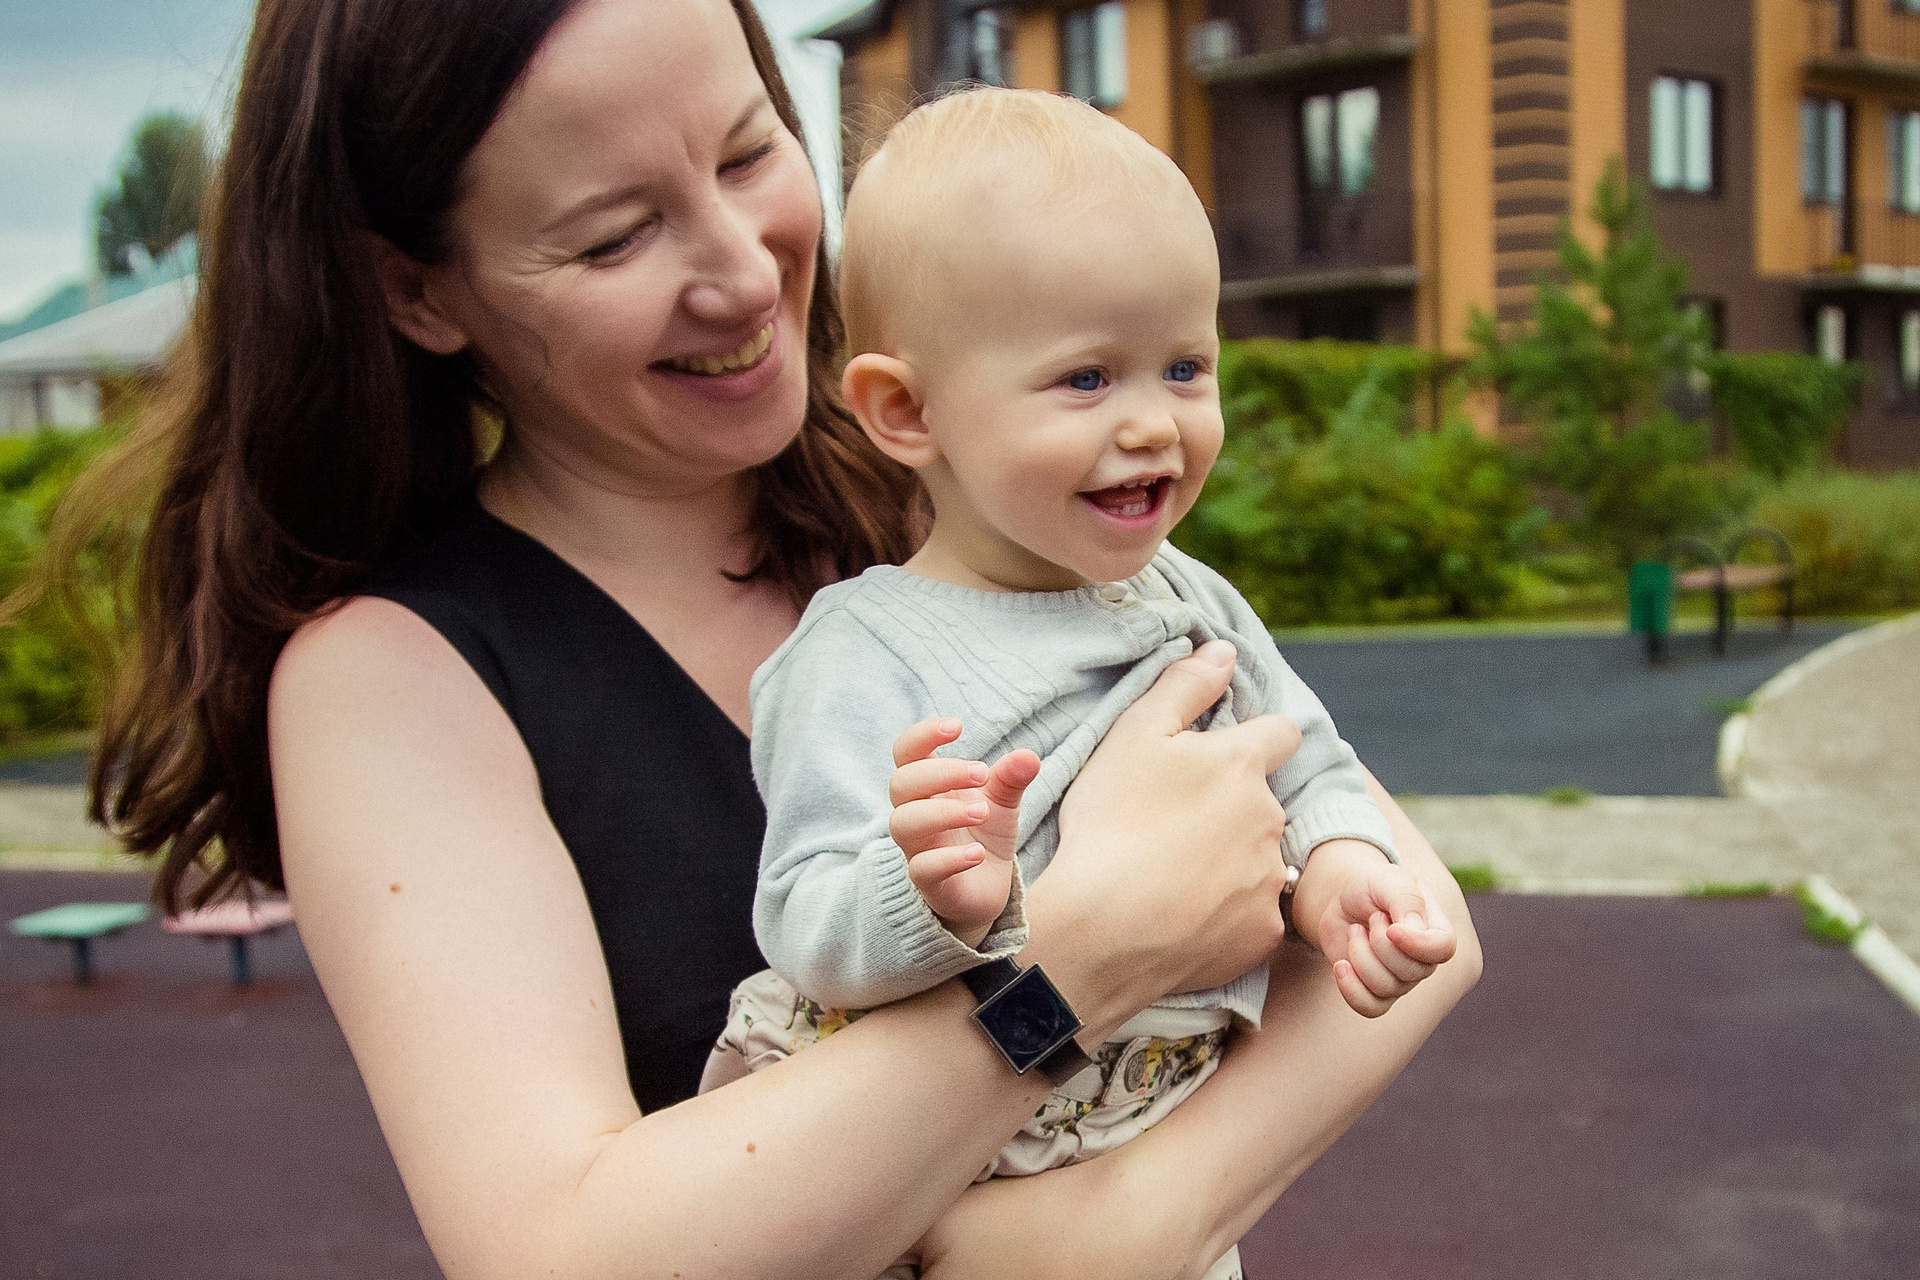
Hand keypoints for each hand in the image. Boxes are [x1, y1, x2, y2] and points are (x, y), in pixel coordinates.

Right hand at [888, 718, 1040, 944]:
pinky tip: (978, 853)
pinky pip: (922, 869)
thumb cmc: (984, 834)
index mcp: (928, 787)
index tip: (957, 726)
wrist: (986, 887)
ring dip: (943, 813)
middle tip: (982, 773)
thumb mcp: (1002, 801)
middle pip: (901, 784)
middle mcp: (915, 813)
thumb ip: (1011, 778)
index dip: (922, 735)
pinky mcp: (929, 882)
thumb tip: (1029, 757)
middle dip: (940, 774)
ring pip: (904, 824)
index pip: (906, 752)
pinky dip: (950, 860)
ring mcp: (918, 848)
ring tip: (982, 811)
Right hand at [1035, 640, 1304, 1035]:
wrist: (1103, 930)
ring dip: (1229, 860)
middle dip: (1232, 807)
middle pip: (1263, 801)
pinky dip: (1225, 913)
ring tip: (1172, 875)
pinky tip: (1182, 916)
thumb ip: (1184, 686)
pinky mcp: (1261, 932)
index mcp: (1241, 764)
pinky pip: (1250, 914)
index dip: (1257, 738)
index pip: (1281, 733)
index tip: (1224, 757)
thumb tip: (1226, 651)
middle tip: (1173, 825)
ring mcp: (1268, 878)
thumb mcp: (1134, 735)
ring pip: (1257, 858)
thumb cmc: (1111, 822)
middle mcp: (1269, 817)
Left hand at [1297, 839, 1458, 1016]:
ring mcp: (1400, 979)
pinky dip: (1351, 989)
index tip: (1390, 927)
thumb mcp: (1388, 879)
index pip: (1442, 949)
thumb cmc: (1371, 887)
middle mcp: (1423, 959)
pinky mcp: (1375, 991)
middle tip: (1371, 917)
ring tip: (1356, 930)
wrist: (1342, 900)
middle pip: (1410, 972)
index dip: (1416, 944)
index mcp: (1435, 929)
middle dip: (1379, 942)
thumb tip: (1414, 931)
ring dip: (1360, 956)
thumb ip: (1406, 899)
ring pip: (1385, 988)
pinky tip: (1340, 965)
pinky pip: (1370, 1007)